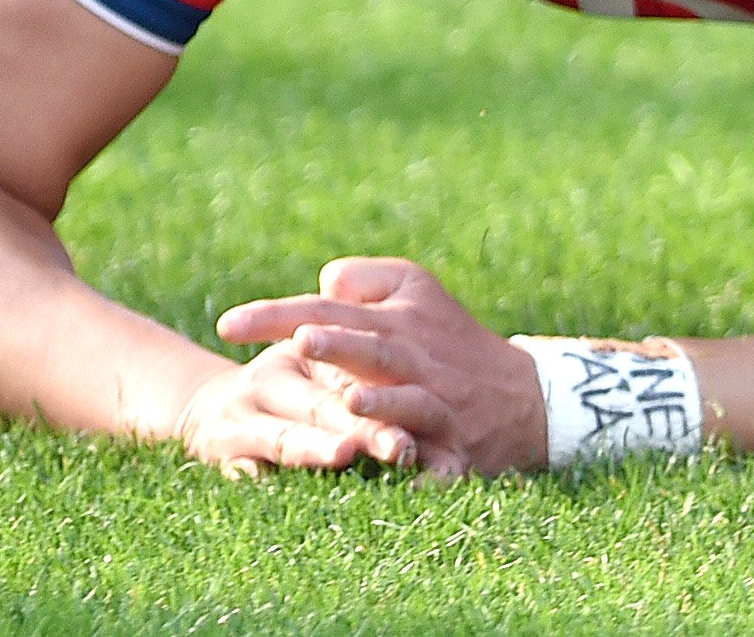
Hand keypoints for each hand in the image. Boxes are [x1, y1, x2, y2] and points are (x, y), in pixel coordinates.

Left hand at [214, 257, 545, 478]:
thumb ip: (367, 278)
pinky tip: (403, 475)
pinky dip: (425, 470)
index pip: (330, 312)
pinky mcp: (458, 446)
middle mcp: (416, 360)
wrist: (527, 397)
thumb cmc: (454, 340)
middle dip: (339, 346)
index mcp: (398, 322)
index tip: (226, 325)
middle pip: (372, 349)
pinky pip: (440, 460)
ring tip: (349, 399)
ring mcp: (439, 404)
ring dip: (383, 403)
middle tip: (299, 341)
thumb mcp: (420, 290)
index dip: (280, 316)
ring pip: (411, 402)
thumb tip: (323, 282)